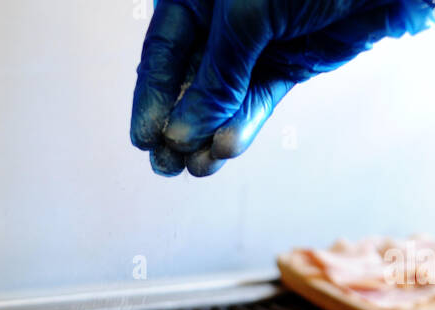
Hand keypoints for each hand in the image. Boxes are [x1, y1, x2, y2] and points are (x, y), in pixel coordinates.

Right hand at [131, 0, 434, 176]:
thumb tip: (180, 132)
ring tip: (198, 167)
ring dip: (208, 135)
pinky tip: (226, 148)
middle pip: (188, 82)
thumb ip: (214, 77)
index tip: (144, 140)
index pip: (161, 52)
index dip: (152, 98)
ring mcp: (257, 43)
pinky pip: (257, 101)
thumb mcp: (247, 17)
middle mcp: (222, 19)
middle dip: (178, 125)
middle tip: (167, 165)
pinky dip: (243, 126)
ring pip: (222, 99)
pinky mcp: (289, 62)